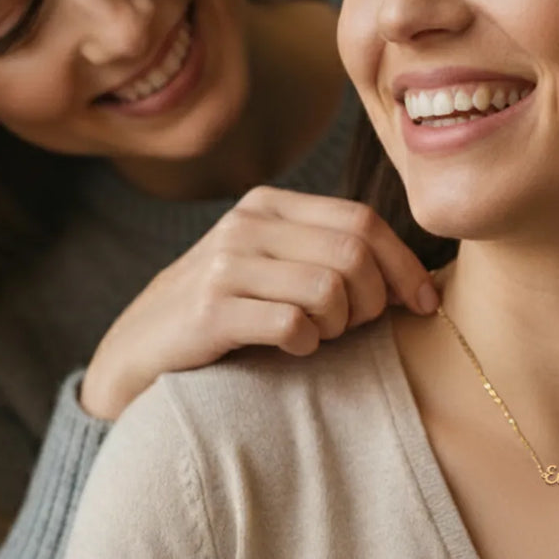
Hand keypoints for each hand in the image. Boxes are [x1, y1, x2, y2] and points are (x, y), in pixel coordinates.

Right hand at [80, 186, 438, 418]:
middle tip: (358, 329)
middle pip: (354, 253)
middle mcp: (247, 223)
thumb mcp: (266, 267)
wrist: (134, 352)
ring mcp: (226, 264)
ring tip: (319, 337)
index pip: (362, 220)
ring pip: (330, 288)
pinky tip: (292, 349)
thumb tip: (413, 280)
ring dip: (340, 326)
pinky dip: (307, 344)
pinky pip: (294, 324)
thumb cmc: (220, 313)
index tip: (424, 304)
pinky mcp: (211, 309)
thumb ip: (323, 256)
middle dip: (375, 300)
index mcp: (268, 206)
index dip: (404, 265)